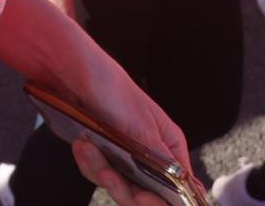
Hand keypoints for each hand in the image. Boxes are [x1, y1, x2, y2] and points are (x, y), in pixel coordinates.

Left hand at [63, 46, 195, 202]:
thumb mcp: (144, 129)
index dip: (163, 200)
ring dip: (100, 169)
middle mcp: (150, 155)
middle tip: (109, 175)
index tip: (144, 198)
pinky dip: (87, 162)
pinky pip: (96, 173)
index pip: (179, 188)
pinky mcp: (100, 155)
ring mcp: (123, 157)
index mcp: (169, 147)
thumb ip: (167, 164)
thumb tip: (194, 189)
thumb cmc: (112, 89)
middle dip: (124, 188)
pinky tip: (81, 144)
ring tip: (89, 147)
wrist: (70, 71)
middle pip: (145, 195)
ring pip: (118, 186)